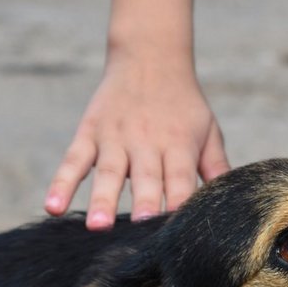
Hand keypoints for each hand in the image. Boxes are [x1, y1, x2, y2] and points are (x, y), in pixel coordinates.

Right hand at [45, 54, 230, 229]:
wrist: (150, 55)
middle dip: (143, 203)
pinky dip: (62, 182)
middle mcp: (146, 142)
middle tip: (140, 228)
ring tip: (97, 226)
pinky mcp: (89, 132)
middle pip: (145, 178)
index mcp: (179, 144)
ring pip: (107, 172)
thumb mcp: (208, 130)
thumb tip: (235, 204)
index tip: (178, 231)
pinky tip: (52, 207)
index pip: (180, 179)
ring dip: (102, 199)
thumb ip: (217, 168)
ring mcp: (115, 137)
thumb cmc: (184, 103)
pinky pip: (74, 160)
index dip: (179, 202)